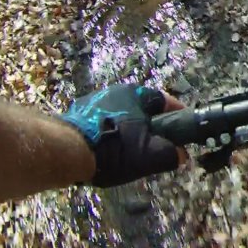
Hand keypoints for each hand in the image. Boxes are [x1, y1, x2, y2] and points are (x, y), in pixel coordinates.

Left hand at [59, 84, 186, 186]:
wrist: (65, 152)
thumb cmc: (115, 147)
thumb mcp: (151, 155)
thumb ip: (172, 154)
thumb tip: (181, 155)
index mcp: (137, 94)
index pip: (166, 101)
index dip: (177, 116)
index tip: (182, 130)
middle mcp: (115, 92)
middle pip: (142, 109)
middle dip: (151, 126)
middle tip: (156, 145)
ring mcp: (93, 103)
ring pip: (121, 117)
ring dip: (128, 131)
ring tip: (131, 153)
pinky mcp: (76, 117)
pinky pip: (102, 125)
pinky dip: (109, 136)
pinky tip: (108, 153)